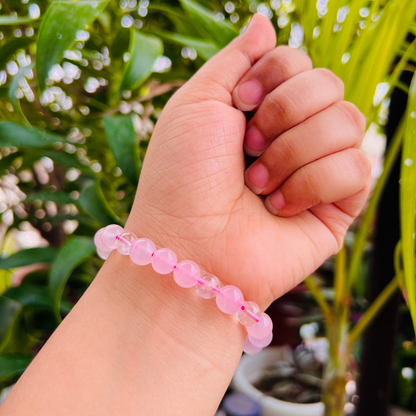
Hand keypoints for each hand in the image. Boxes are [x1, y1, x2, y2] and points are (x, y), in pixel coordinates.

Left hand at [128, 14, 369, 309]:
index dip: (275, 76)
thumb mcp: (197, 102)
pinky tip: (280, 208)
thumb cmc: (182, 177)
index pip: (300, 61)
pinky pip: (356, 167)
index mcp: (262, 109)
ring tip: (257, 187)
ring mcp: (318, 169)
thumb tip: (266, 22)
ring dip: (293, 153)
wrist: (189, 248)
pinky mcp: (337, 205)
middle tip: (248, 150)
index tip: (240, 105)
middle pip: (329, 85)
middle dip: (284, 114)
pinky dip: (311, 185)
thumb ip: (235, 59)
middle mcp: (293, 135)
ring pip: (348, 122)